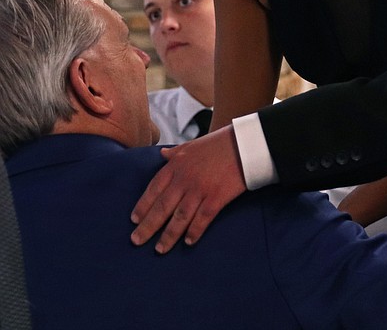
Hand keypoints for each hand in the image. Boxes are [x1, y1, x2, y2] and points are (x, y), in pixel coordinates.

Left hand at [130, 126, 245, 252]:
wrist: (245, 143)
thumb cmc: (219, 143)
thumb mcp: (192, 144)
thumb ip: (176, 152)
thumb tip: (162, 154)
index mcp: (177, 165)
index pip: (154, 189)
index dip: (143, 206)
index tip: (134, 220)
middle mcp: (185, 179)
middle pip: (162, 206)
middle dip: (148, 226)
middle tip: (136, 241)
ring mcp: (200, 189)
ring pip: (179, 217)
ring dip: (168, 235)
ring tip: (159, 249)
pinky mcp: (217, 197)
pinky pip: (202, 219)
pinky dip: (194, 231)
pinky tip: (188, 241)